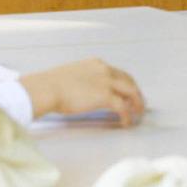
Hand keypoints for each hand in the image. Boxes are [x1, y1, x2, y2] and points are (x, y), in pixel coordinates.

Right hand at [21, 58, 145, 126]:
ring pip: (131, 92)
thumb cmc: (51, 85)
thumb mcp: (72, 76)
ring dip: (136, 104)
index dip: (126, 84)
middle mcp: (105, 70)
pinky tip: (126, 123)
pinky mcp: (105, 96)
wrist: (47, 88)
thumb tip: (84, 92)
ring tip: (137, 115)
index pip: (118, 73)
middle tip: (138, 104)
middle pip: (129, 81)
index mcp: (96, 64)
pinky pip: (123, 108)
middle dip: (136, 93)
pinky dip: (126, 116)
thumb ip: (83, 81)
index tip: (128, 92)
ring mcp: (107, 82)